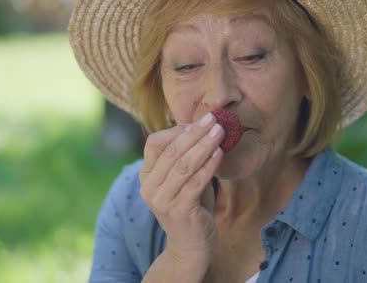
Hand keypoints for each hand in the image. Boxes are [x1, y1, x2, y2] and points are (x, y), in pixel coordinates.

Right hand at [139, 113, 224, 266]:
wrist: (192, 246)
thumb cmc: (192, 207)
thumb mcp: (185, 179)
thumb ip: (187, 157)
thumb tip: (202, 127)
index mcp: (146, 176)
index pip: (154, 143)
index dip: (177, 130)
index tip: (199, 122)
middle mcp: (149, 187)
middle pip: (171, 151)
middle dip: (194, 133)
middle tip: (213, 119)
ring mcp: (161, 200)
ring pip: (183, 165)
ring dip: (204, 145)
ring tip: (220, 132)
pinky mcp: (178, 210)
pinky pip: (195, 182)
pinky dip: (209, 165)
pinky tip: (220, 153)